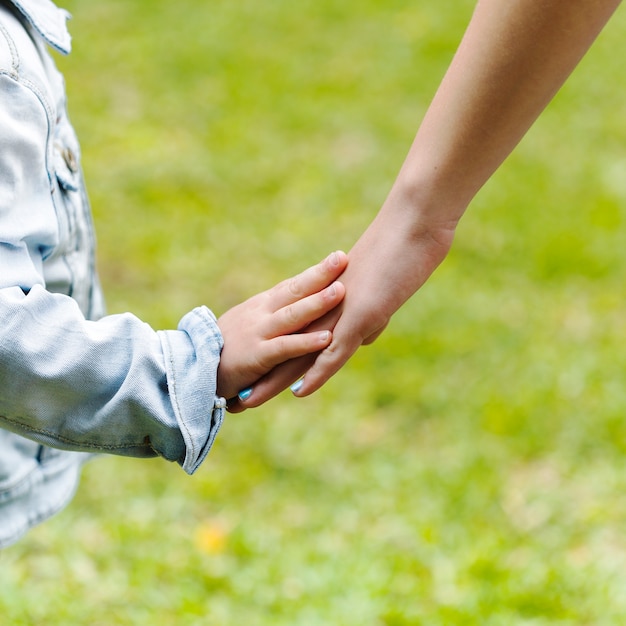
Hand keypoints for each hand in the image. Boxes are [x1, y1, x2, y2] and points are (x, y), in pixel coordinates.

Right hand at [216, 251, 347, 401]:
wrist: (194, 369)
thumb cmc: (227, 350)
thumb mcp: (252, 327)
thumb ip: (276, 320)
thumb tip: (303, 312)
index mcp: (262, 306)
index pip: (292, 285)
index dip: (315, 272)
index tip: (338, 257)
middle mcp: (261, 314)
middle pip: (294, 290)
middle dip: (319, 275)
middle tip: (342, 258)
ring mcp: (259, 333)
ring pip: (292, 315)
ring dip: (317, 303)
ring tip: (340, 292)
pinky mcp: (257, 356)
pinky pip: (285, 347)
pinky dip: (306, 342)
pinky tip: (327, 338)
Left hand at [231, 205, 455, 410]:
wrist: (411, 228)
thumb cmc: (400, 256)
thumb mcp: (381, 293)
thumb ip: (367, 319)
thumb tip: (363, 338)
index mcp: (326, 303)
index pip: (293, 336)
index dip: (272, 358)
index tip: (250, 374)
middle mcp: (324, 308)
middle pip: (285, 348)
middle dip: (258, 374)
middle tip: (231, 397)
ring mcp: (338, 313)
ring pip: (298, 354)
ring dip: (272, 380)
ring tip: (243, 402)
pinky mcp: (358, 317)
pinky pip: (332, 351)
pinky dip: (315, 374)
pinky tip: (297, 393)